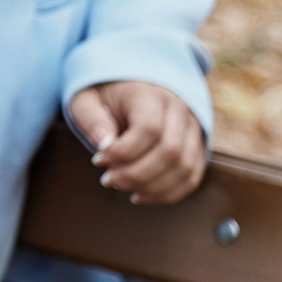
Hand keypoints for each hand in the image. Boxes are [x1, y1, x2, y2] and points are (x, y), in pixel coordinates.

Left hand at [70, 80, 207, 204]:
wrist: (126, 87)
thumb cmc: (103, 96)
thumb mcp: (85, 99)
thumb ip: (91, 119)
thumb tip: (104, 145)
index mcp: (150, 93)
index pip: (149, 129)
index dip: (124, 152)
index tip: (98, 160)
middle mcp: (179, 109)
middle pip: (170, 151)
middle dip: (136, 174)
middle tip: (107, 179)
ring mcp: (192, 128)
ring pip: (184, 167)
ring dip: (151, 187)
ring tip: (120, 186)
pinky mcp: (196, 147)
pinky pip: (191, 177)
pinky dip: (167, 193)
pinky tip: (140, 195)